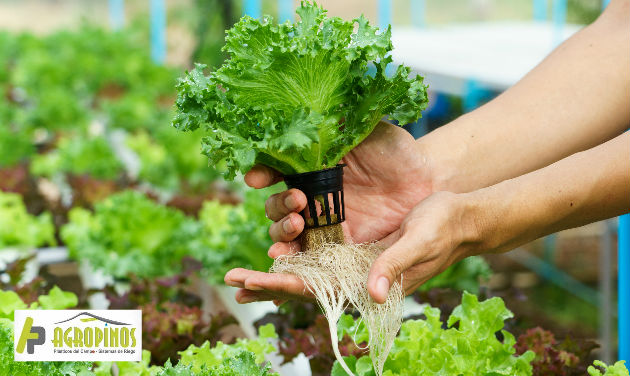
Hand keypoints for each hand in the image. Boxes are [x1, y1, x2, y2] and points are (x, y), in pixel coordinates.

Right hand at [224, 121, 435, 302]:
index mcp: (311, 169)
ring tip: (295, 227)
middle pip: (276, 208)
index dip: (262, 174)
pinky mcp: (339, 247)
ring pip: (287, 234)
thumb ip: (336, 128)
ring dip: (281, 234)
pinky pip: (310, 257)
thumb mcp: (364, 133)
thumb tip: (302, 113)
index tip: (257, 178)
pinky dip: (293, 260)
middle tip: (298, 202)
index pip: (275, 172)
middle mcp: (311, 197)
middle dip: (278, 207)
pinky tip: (283, 260)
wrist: (426, 182)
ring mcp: (324, 224)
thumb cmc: (395, 153)